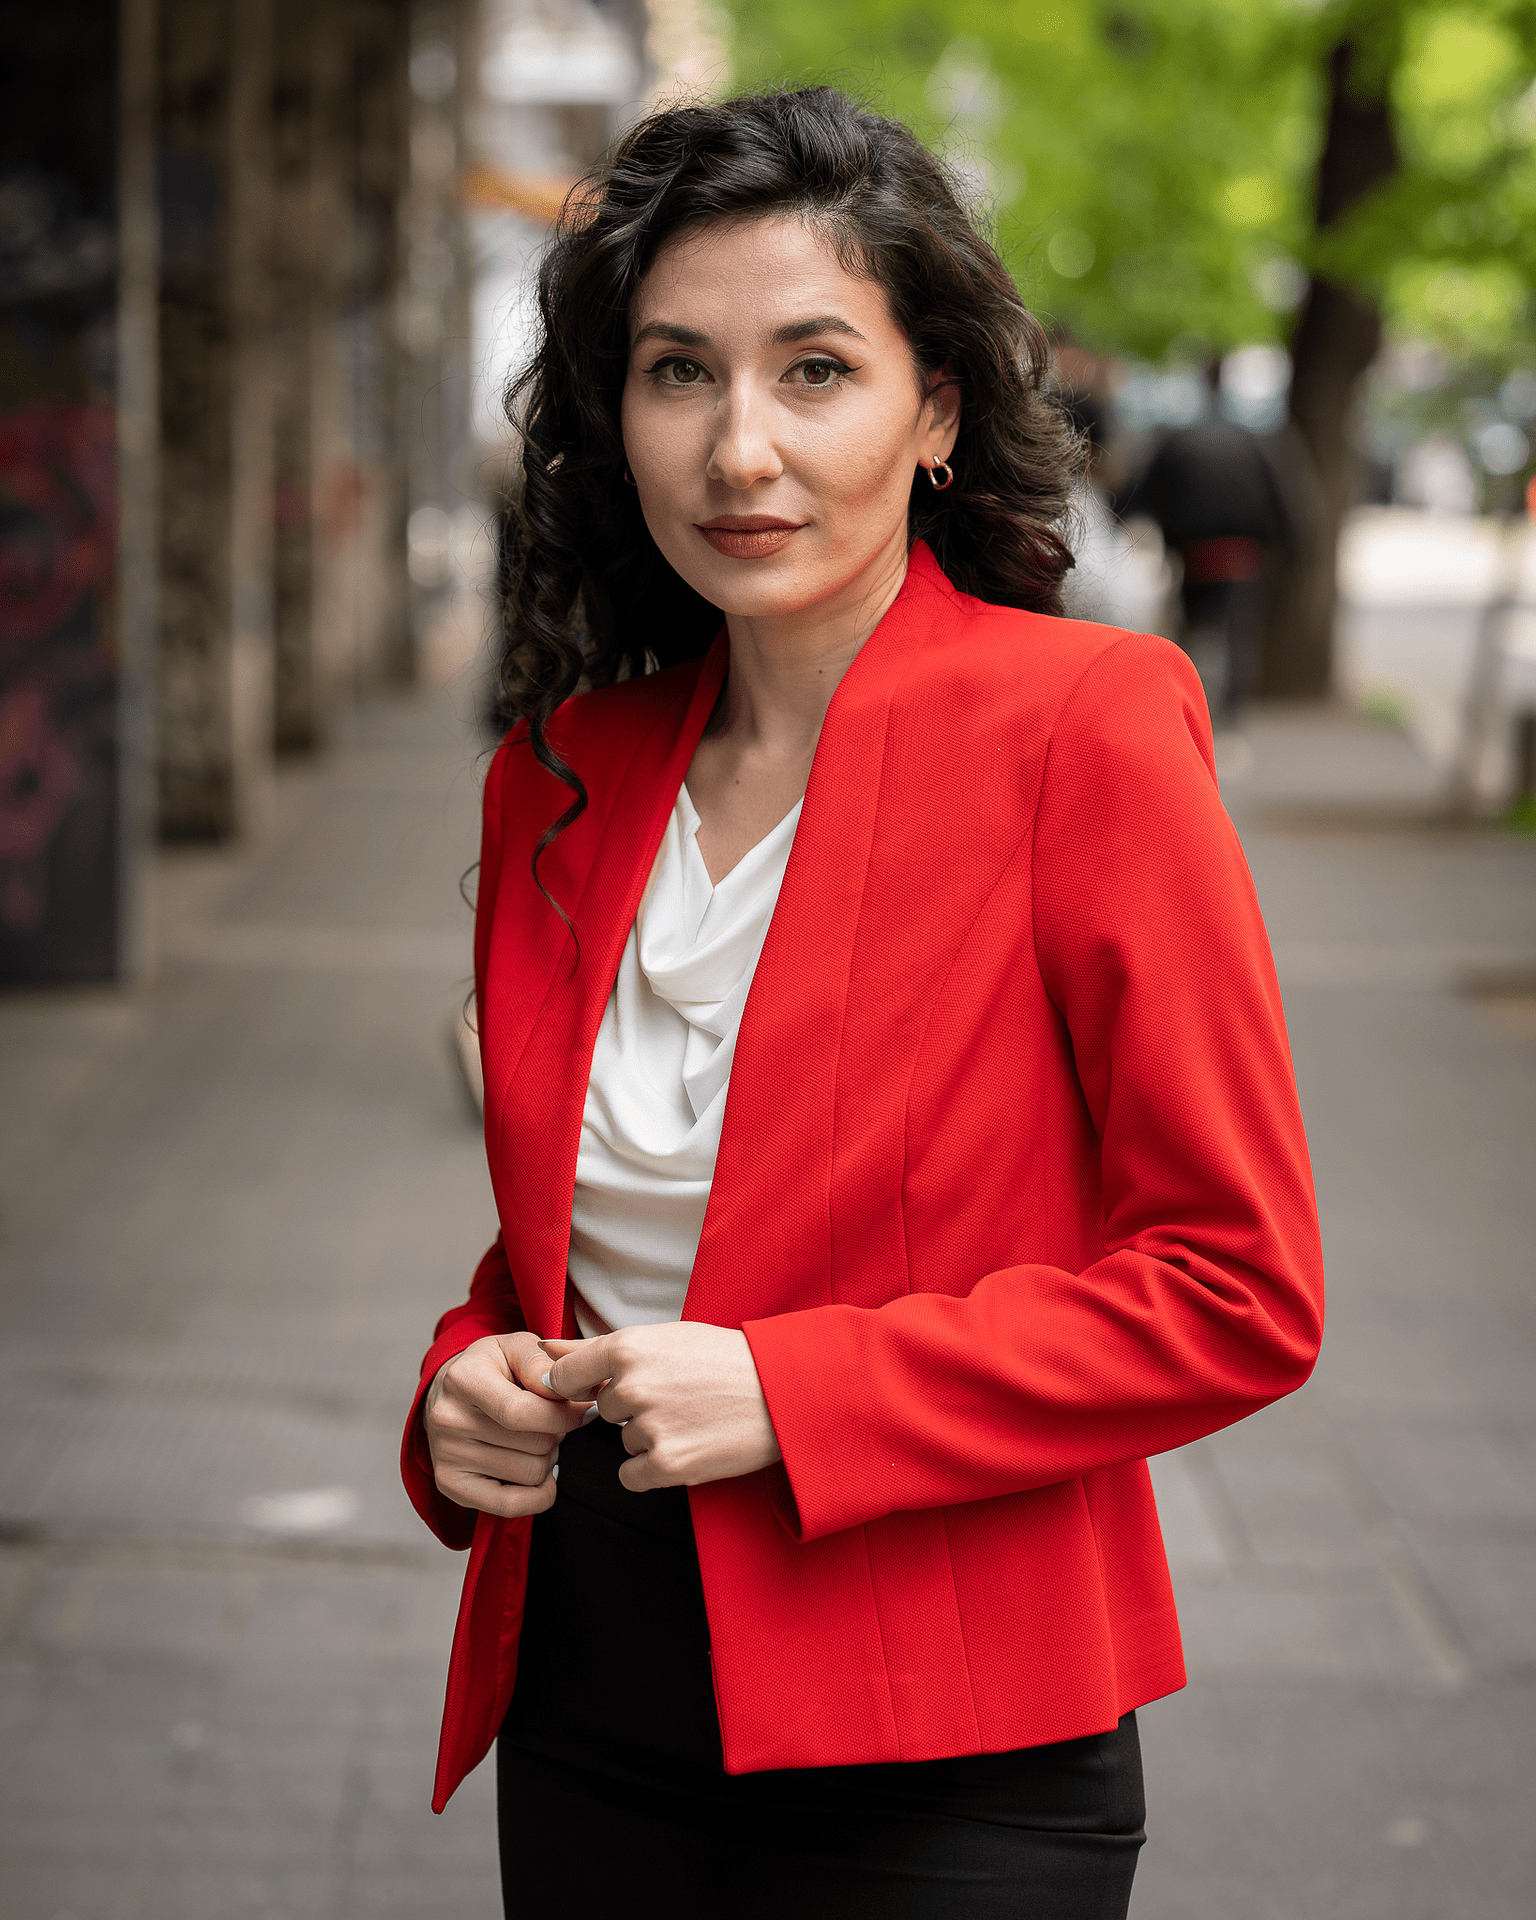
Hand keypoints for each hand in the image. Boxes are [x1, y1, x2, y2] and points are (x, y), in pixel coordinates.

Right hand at [425, 1332, 591, 1518]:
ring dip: (548, 1458)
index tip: (584, 1409)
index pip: (522, 1413)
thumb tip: (566, 1393)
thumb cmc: (492, 1368)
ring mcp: (446, 1456)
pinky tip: (536, 1471)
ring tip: (534, 1438)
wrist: (451, 1392)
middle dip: (558, 1432)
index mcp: (463, 1379)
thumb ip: (542, 1363)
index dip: (564, 1415)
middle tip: (548, 1420)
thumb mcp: (517, 1347)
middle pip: (535, 1444)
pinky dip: (538, 1494)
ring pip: (531, 1474)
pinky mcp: (451, 1486)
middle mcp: (448, 1420)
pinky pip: (511, 1506)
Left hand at [540, 1323, 781, 1492]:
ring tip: (693, 1417)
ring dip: (649, 1436)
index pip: (565, 1376)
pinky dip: (653, 1468)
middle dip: (632, 1408)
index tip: (605, 1388)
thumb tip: (544, 1350)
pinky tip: (687, 1445)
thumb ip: (596, 1348)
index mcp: (628, 1346)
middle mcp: (632, 1385)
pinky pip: (631, 1474)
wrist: (783, 1391)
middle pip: (602, 1410)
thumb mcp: (664, 1337)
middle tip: (678, 1397)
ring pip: (623, 1440)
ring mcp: (649, 1427)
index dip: (582, 1385)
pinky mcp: (667, 1465)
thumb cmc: (725, 1359)